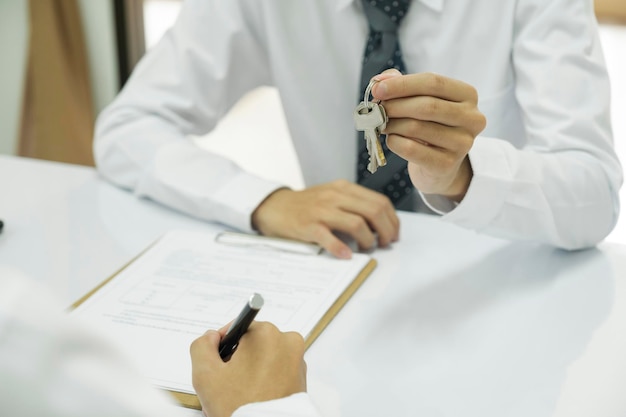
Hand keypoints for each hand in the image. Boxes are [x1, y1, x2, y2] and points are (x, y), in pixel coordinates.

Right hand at [191, 321, 306, 416]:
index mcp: (266, 334)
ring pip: (265, 357)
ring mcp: (298, 360)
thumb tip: (211, 338)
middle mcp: (287, 342)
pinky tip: (256, 396)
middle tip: (230, 383)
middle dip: (239, 360)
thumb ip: (201, 346)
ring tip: (243, 394)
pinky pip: (278, 371)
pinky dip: (266, 380)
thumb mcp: (205, 374)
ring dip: (252, 370)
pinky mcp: (302, 377)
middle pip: (252, 343)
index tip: (221, 363)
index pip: (237, 328)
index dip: (224, 346)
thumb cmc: (240, 407)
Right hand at [251, 180, 399, 258]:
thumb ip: (353, 205)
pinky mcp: (308, 226)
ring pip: (357, 224)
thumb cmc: (306, 205)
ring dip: (368, 241)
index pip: (379, 201)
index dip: (392, 220)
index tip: (394, 234)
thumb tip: (380, 224)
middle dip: (386, 231)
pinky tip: (346, 255)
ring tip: (367, 249)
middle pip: (374, 211)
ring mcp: (321, 210)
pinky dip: (341, 248)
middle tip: (385, 244)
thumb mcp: (332, 196)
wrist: (274, 206)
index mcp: (344, 188)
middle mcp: (335, 196)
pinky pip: (329, 237)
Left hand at [371, 70, 485, 200]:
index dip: (402, 84)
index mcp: (467, 95)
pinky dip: (394, 142)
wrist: (439, 165)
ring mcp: (462, 143)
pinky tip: (391, 139)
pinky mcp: (447, 165)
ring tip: (382, 124)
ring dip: (392, 124)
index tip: (378, 89)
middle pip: (427, 105)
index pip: (434, 82)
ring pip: (416, 128)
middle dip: (395, 105)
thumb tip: (380, 80)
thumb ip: (402, 85)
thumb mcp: (421, 100)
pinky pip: (411, 149)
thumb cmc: (430, 126)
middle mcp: (471, 118)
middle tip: (376, 108)